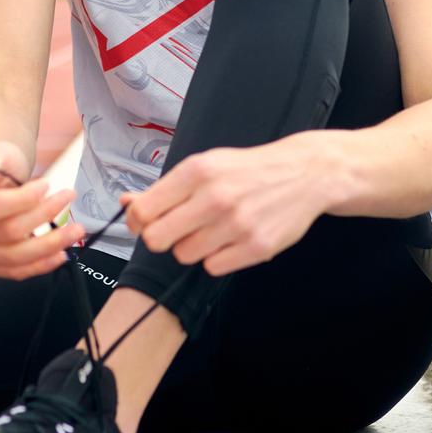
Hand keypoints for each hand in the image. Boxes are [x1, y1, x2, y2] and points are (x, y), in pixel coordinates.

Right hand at [0, 142, 81, 279]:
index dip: (23, 199)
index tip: (47, 184)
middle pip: (4, 233)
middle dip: (43, 218)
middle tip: (69, 201)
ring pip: (12, 257)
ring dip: (49, 246)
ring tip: (74, 231)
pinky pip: (13, 272)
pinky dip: (40, 265)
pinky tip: (59, 253)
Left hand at [119, 137, 329, 276]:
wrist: (304, 174)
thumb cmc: (247, 171)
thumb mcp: (205, 166)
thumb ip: (165, 189)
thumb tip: (127, 203)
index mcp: (197, 171)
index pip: (143, 211)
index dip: (139, 221)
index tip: (148, 221)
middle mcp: (215, 197)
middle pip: (157, 239)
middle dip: (163, 237)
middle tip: (180, 228)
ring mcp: (237, 224)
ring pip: (184, 255)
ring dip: (193, 247)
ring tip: (213, 230)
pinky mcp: (256, 247)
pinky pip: (213, 267)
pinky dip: (217, 257)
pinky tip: (231, 239)